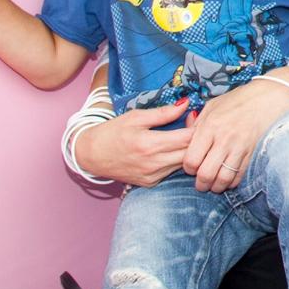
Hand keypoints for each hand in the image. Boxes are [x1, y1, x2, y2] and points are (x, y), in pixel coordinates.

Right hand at [72, 101, 191, 186]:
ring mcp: (153, 176)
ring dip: (188, 151)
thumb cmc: (113, 132)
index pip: (188, 138)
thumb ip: (163, 113)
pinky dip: (176, 161)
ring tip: (182, 137)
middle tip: (193, 127)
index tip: (196, 117)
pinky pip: (172, 171)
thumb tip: (186, 104)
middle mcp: (154, 164)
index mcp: (150, 144)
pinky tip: (171, 150)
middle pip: (190, 153)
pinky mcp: (151, 183)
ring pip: (183, 164)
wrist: (91, 155)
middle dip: (196, 139)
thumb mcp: (136, 117)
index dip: (196, 127)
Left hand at [182, 73, 288, 192]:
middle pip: (205, 174)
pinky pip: (239, 176)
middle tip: (200, 183)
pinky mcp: (253, 153)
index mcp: (210, 126)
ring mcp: (240, 148)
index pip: (191, 159)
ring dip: (216, 187)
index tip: (191, 167)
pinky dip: (231, 183)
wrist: (270, 96)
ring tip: (214, 185)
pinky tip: (229, 179)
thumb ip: (197, 123)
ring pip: (223, 179)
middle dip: (200, 183)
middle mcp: (224, 139)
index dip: (188, 168)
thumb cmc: (239, 99)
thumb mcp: (213, 105)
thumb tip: (185, 138)